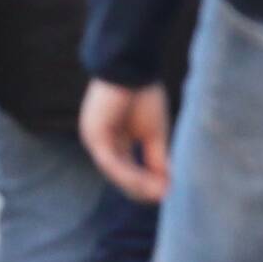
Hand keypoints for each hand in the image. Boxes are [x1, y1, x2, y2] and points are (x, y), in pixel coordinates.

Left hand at [80, 80, 171, 202]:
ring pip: (116, 172)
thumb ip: (156, 159)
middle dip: (143, 188)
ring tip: (160, 191)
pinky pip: (111, 161)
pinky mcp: (94, 134)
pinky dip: (130, 173)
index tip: (168, 192)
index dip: (146, 184)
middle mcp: (101, 143)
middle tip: (165, 196)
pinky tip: (147, 180)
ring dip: (139, 184)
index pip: (127, 171)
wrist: (133, 66)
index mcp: (113, 141)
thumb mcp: (153, 133)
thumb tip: (167, 186)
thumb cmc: (143, 93)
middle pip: (121, 176)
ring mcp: (94, 139)